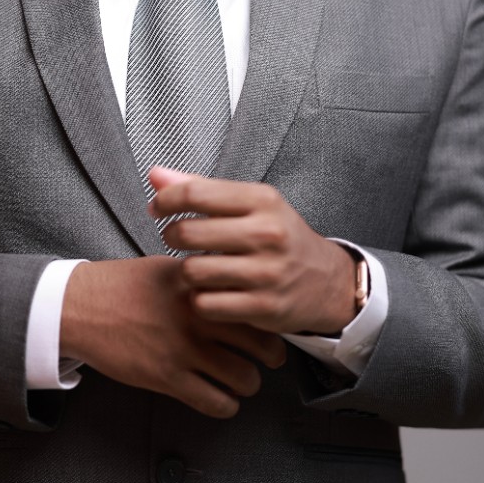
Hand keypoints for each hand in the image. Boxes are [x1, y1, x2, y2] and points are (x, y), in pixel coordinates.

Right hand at [60, 254, 286, 418]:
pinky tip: (223, 400)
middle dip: (272, 356)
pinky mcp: (168, 377)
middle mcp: (199, 315)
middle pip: (261, 342)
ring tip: (245, 381)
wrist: (80, 307)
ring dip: (249, 383)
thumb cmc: (120, 286)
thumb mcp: (167, 268)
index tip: (272, 323)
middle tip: (272, 358)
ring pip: (244, 377)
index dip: (270, 317)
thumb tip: (232, 286)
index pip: (254, 302)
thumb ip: (201, 279)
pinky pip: (215, 402)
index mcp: (201, 284)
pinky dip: (226, 406)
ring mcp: (184, 348)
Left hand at [149, 167, 358, 336]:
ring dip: (187, 271)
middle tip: (178, 239)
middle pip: (186, 233)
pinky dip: (201, 300)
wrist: (326, 281)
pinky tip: (212, 291)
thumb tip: (156, 175)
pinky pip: (205, 304)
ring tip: (200, 266)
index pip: (195, 193)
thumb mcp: (251, 204)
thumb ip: (202, 188)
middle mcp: (267, 234)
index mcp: (262, 200)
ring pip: (192, 271)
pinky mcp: (263, 307)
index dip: (165, 200)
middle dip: (172, 236)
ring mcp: (266, 272)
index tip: (158, 208)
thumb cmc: (280, 237)